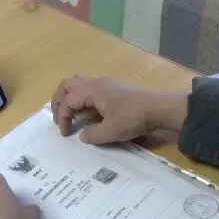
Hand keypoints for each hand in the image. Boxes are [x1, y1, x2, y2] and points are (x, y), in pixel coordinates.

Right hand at [51, 76, 187, 143]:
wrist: (160, 108)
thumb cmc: (134, 118)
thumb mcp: (111, 131)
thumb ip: (92, 135)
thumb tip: (82, 135)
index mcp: (93, 90)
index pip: (67, 101)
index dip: (62, 117)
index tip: (65, 133)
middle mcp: (96, 83)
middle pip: (68, 85)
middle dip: (59, 101)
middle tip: (59, 118)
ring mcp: (106, 83)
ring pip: (78, 83)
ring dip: (69, 97)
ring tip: (69, 114)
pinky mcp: (113, 88)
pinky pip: (89, 87)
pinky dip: (81, 97)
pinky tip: (87, 111)